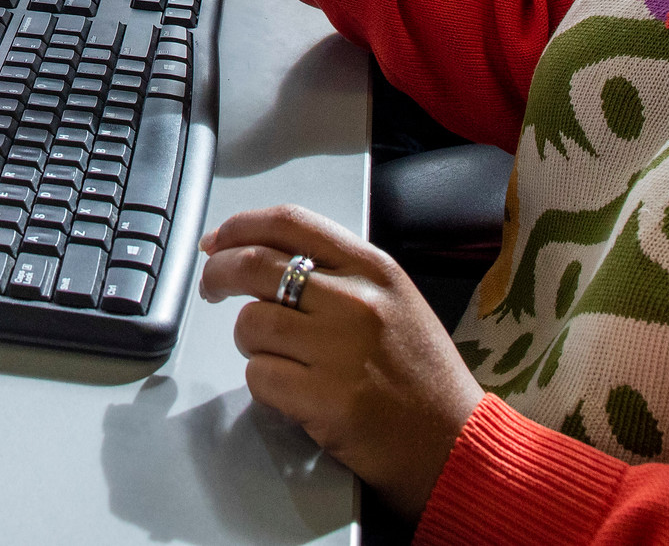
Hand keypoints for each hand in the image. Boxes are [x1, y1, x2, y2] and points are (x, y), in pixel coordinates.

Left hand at [199, 204, 483, 518]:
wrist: (456, 445)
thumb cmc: (421, 376)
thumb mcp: (394, 300)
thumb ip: (335, 273)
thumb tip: (258, 253)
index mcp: (373, 269)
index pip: (288, 222)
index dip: (239, 227)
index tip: (216, 241)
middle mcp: (356, 300)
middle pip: (254, 264)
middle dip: (217, 274)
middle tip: (212, 288)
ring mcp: (340, 349)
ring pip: (249, 323)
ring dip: (248, 341)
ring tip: (278, 357)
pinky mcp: (325, 398)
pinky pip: (258, 376)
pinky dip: (264, 384)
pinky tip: (292, 392)